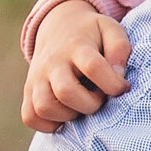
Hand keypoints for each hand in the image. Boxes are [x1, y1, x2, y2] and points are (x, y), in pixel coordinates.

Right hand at [22, 1, 131, 132]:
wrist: (57, 26)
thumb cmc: (91, 34)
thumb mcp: (110, 30)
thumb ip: (119, 49)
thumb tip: (119, 77)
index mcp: (77, 46)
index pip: (93, 67)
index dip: (112, 84)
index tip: (122, 88)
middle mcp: (53, 62)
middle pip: (66, 92)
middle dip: (90, 104)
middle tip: (99, 98)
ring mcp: (37, 78)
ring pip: (44, 107)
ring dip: (68, 116)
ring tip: (81, 106)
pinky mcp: (28, 91)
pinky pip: (30, 117)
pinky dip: (47, 124)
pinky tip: (65, 115)